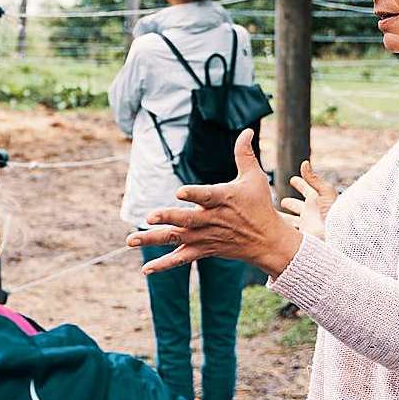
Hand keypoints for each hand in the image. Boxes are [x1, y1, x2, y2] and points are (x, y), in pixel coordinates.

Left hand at [126, 129, 302, 277]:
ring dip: (153, 239)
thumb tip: (246, 129)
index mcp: (223, 199)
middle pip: (187, 220)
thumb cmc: (260, 205)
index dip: (193, 194)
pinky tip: (145, 269)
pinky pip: (181, 258)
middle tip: (150, 217)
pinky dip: (164, 264)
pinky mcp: (203, 249)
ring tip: (130, 240)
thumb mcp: (255, 178)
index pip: (206, 196)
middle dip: (169, 218)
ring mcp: (205, 236)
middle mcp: (212, 219)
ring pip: (177, 239)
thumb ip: (245, 154)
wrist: (268, 241)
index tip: (179, 192)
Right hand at [278, 160, 336, 239]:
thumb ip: (313, 179)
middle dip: (290, 203)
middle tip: (283, 201)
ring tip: (273, 217)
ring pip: (290, 220)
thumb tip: (305, 163)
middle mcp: (311, 213)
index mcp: (317, 200)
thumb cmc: (335, 214)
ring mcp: (306, 225)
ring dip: (283, 218)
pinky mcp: (301, 237)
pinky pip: (288, 232)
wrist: (337, 237)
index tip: (293, 179)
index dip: (300, 183)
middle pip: (297, 206)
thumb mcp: (325, 193)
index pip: (306, 189)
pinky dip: (281, 230)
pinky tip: (273, 230)